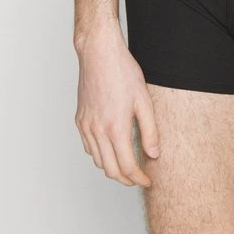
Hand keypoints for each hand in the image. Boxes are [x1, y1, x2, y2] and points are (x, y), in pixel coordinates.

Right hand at [74, 22, 159, 185]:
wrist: (99, 53)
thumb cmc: (122, 72)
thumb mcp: (144, 100)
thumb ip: (149, 130)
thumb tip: (153, 154)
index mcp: (115, 127)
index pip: (126, 167)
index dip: (138, 178)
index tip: (147, 180)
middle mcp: (97, 131)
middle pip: (110, 170)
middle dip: (125, 179)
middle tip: (138, 177)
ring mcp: (86, 126)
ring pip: (97, 161)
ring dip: (112, 167)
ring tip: (127, 163)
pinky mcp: (79, 120)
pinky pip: (88, 147)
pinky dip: (99, 154)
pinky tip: (110, 147)